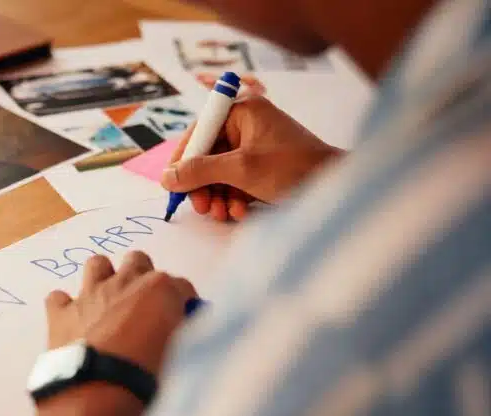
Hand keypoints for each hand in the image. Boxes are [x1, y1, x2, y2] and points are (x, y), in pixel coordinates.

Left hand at [45, 252, 196, 373]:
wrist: (100, 389)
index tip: (182, 319)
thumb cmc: (149, 374)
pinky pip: (58, 298)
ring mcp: (89, 294)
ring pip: (97, 264)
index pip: (180, 285)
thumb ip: (179, 329)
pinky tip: (72, 322)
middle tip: (144, 304)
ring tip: (108, 302)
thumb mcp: (180, 350)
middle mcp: (123, 282)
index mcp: (158, 289)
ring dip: (104, 279)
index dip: (182, 302)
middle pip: (137, 260)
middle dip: (143, 277)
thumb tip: (178, 326)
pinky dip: (65, 307)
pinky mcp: (61, 313)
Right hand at [161, 96, 341, 221]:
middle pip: (208, 155)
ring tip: (221, 214)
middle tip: (201, 207)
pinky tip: (238, 213)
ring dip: (216, 196)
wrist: (338, 188)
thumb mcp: (240, 170)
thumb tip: (167, 177)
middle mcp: (247, 125)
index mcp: (242, 111)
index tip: (172, 183)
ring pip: (220, 172)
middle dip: (202, 184)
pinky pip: (236, 181)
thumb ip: (199, 171)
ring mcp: (256, 147)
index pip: (199, 131)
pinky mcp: (264, 167)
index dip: (182, 159)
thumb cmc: (293, 168)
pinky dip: (233, 198)